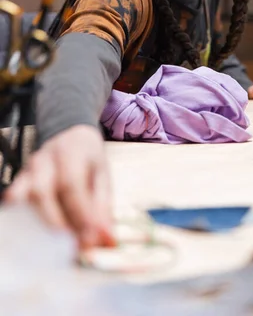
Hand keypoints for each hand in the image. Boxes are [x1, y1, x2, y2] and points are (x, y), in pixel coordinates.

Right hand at [4, 125, 115, 250]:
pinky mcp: (19, 181)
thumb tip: (106, 239)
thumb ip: (103, 207)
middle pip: (42, 192)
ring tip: (57, 246)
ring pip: (26, 197)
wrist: (69, 135)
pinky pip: (16, 199)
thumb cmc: (88, 158)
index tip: (90, 239)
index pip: (71, 184)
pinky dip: (23, 218)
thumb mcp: (103, 176)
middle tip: (74, 246)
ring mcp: (28, 170)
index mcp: (71, 152)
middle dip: (58, 223)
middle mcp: (45, 160)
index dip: (79, 213)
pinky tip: (34, 235)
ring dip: (41, 224)